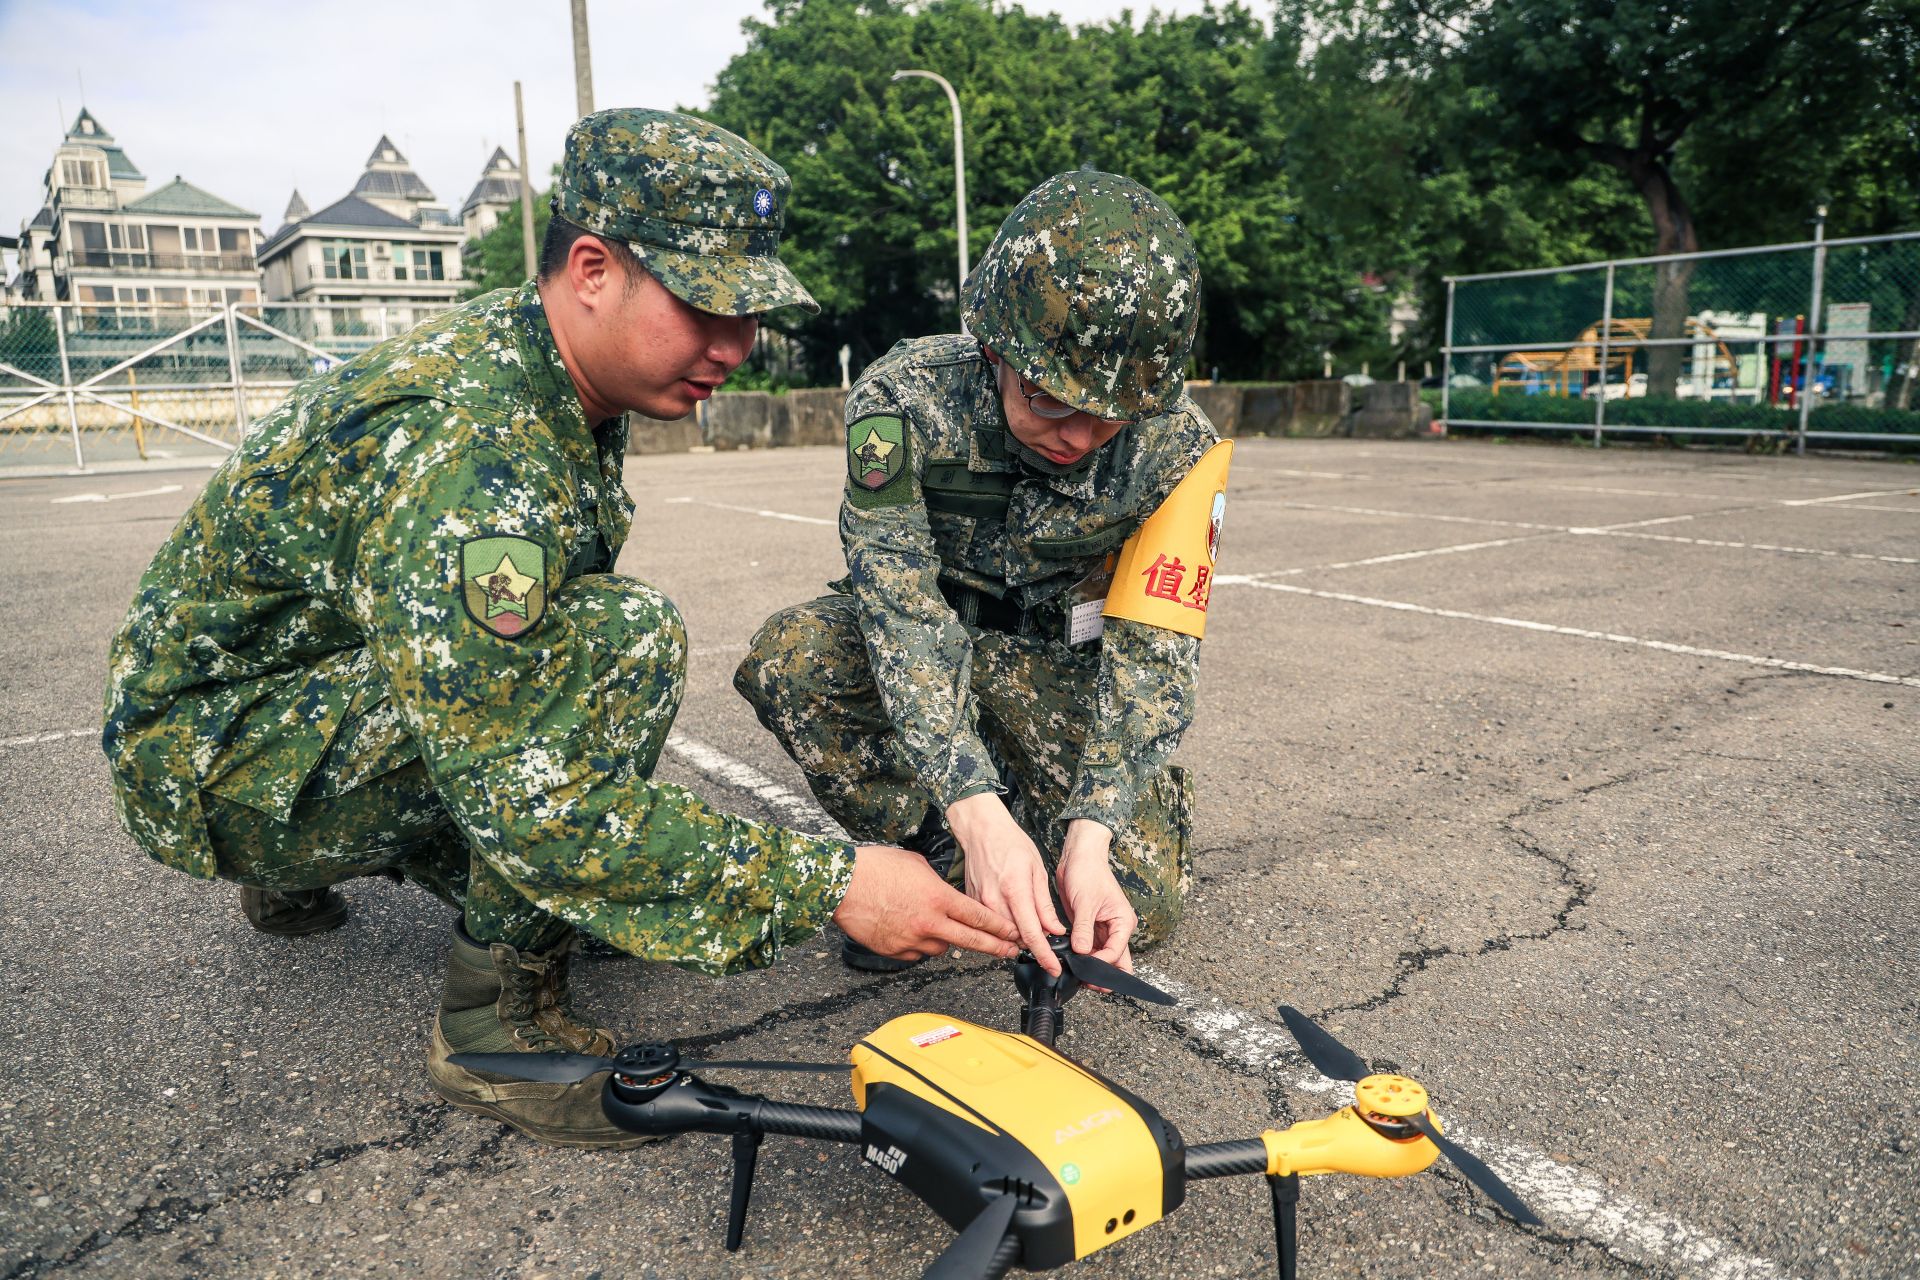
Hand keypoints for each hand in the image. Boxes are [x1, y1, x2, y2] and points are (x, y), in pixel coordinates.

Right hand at [834, 845, 1020, 963]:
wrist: (842, 885)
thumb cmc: (876, 868)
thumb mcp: (917, 864)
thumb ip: (937, 883)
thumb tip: (945, 893)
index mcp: (939, 898)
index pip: (979, 917)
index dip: (1000, 927)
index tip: (1014, 933)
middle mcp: (930, 923)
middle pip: (972, 941)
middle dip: (995, 947)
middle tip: (1011, 952)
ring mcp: (912, 940)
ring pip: (941, 949)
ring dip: (945, 941)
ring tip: (934, 926)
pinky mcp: (895, 952)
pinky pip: (916, 953)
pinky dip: (918, 945)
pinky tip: (908, 930)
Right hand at [947, 792, 1067, 975]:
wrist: (981, 829)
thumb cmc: (1010, 843)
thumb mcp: (1037, 870)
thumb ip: (1044, 904)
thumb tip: (1055, 930)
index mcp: (1014, 890)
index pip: (1032, 933)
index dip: (1044, 955)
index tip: (1053, 967)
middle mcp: (993, 901)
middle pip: (1014, 939)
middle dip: (1031, 947)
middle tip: (1045, 943)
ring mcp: (978, 903)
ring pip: (999, 936)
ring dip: (1016, 939)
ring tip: (1027, 927)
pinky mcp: (970, 904)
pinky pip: (987, 926)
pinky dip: (1001, 929)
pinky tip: (1010, 920)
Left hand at [1056, 820, 1136, 972]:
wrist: (1079, 857)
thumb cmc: (1088, 872)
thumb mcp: (1085, 902)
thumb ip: (1084, 929)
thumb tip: (1081, 952)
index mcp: (1123, 922)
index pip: (1116, 952)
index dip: (1101, 963)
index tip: (1085, 967)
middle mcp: (1116, 928)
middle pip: (1115, 960)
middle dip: (1102, 973)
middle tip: (1086, 981)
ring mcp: (1103, 930)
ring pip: (1101, 957)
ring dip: (1090, 965)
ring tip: (1076, 972)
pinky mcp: (1089, 928)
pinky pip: (1088, 948)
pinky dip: (1081, 956)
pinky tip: (1071, 960)